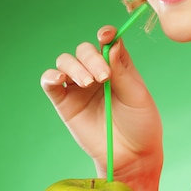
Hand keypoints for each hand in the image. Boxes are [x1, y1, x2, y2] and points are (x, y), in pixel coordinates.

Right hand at [40, 26, 162, 178]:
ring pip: (66, 61)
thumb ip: (122, 71)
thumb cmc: (141, 124)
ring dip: (74, 66)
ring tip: (87, 82)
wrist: (131, 157)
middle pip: (84, 50)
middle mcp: (97, 72)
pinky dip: (50, 76)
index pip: (108, 41)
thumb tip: (112, 43)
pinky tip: (59, 79)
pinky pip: (49, 83)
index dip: (105, 34)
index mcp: (117, 66)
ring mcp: (79, 87)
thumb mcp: (137, 96)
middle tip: (103, 77)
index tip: (105, 36)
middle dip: (91, 58)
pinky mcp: (64, 103)